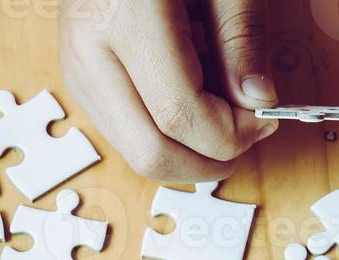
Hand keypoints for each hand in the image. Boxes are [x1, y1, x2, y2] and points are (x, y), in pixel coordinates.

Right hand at [59, 0, 276, 180]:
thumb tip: (258, 102)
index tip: (264, 121)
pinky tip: (188, 97)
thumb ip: (241, 37)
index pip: (180, 117)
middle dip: (206, 160)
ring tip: (219, 112)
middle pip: (149, 152)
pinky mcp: (74, 72)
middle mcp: (88, 49)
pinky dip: (160, 131)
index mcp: (124, 18)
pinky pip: (121, 128)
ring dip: (184, 150)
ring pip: (132, 150)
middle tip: (244, 136)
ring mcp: (74, 65)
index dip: (229, 135)